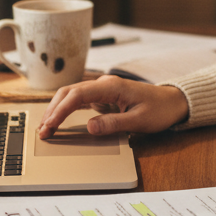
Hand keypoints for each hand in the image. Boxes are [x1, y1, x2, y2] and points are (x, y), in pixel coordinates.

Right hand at [38, 76, 189, 137]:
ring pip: (72, 95)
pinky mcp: (104, 97)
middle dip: (53, 110)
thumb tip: (89, 127)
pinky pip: (80, 101)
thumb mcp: (139, 121)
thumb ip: (114, 123)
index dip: (61, 110)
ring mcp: (103, 89)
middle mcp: (104, 84)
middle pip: (69, 92)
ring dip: (57, 110)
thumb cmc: (159, 110)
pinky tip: (58, 121)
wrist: (173, 102)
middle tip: (42, 131)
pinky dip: (66, 111)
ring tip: (45, 128)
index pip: (77, 95)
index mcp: (112, 86)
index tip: (50, 126)